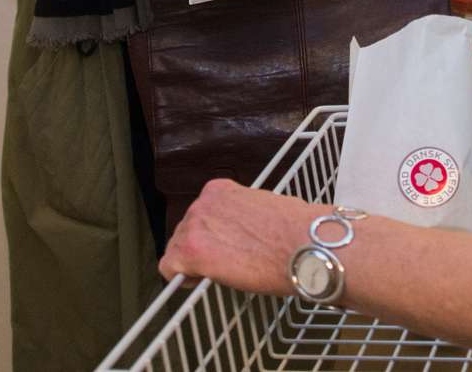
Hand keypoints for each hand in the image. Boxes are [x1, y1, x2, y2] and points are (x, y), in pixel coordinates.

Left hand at [159, 180, 313, 291]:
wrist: (302, 244)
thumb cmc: (295, 230)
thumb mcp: (263, 207)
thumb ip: (242, 215)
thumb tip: (241, 231)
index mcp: (220, 190)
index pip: (201, 214)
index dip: (210, 234)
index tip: (221, 246)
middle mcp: (203, 203)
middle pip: (186, 231)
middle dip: (201, 247)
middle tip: (224, 262)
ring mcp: (195, 226)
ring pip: (177, 249)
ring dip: (192, 262)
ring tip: (218, 272)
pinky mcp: (192, 251)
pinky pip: (169, 268)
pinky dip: (179, 277)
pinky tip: (197, 281)